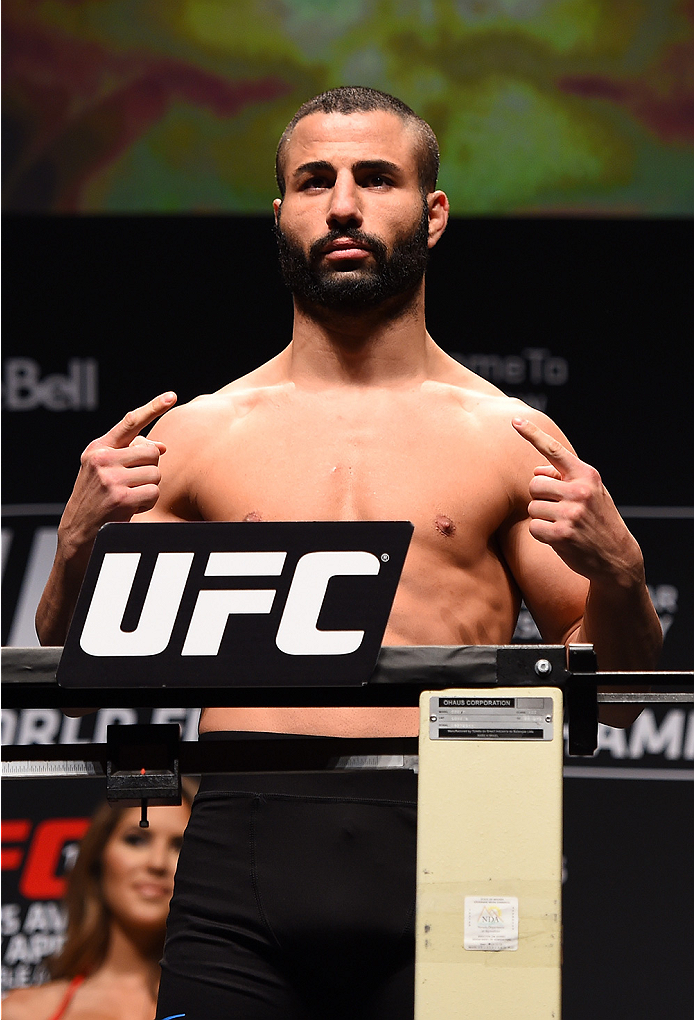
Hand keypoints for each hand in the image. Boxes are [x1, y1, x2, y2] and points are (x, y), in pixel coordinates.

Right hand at [60, 392, 176, 551]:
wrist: (78, 531)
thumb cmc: (97, 499)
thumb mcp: (105, 471)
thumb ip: (129, 455)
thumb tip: (161, 445)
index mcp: (98, 448)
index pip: (130, 423)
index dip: (153, 407)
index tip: (171, 396)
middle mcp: (102, 459)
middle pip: (151, 452)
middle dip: (149, 469)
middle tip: (133, 483)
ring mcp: (109, 477)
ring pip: (156, 473)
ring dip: (148, 488)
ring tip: (129, 496)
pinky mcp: (119, 496)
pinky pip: (153, 492)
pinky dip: (147, 502)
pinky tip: (130, 507)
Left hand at [512, 417, 641, 582]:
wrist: (617, 557)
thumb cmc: (599, 520)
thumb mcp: (592, 493)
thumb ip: (567, 479)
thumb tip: (537, 471)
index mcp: (587, 475)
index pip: (555, 449)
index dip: (532, 434)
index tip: (514, 420)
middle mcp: (580, 490)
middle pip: (534, 484)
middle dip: (541, 498)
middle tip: (560, 510)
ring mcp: (571, 513)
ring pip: (532, 507)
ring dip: (541, 518)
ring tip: (563, 525)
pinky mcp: (562, 534)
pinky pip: (533, 527)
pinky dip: (542, 534)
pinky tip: (560, 538)